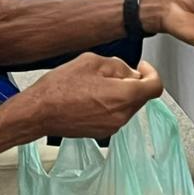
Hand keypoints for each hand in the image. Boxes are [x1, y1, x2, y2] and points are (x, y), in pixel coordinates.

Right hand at [22, 54, 162, 140]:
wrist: (38, 113)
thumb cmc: (59, 88)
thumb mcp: (92, 62)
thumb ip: (118, 66)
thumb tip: (130, 73)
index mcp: (124, 96)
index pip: (155, 87)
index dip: (151, 73)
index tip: (143, 67)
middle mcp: (122, 116)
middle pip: (141, 96)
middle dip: (133, 82)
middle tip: (112, 72)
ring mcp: (112, 127)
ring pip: (128, 106)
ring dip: (120, 93)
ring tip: (96, 84)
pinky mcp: (102, 132)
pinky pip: (115, 115)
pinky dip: (111, 104)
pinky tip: (91, 96)